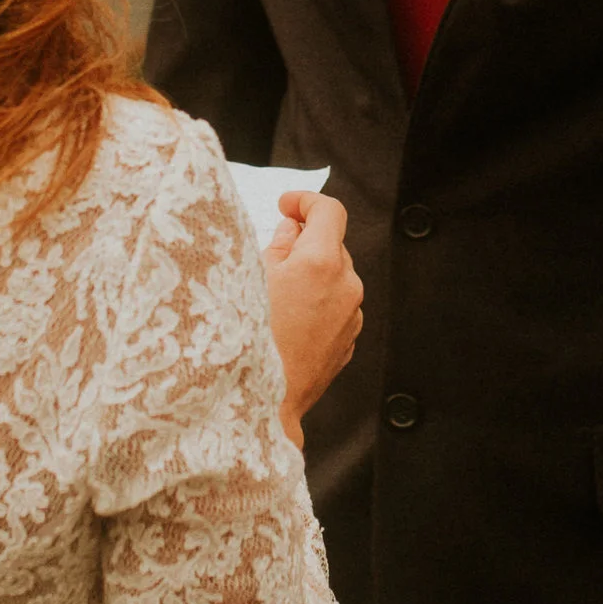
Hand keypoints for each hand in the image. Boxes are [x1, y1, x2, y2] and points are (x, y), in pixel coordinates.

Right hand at [264, 191, 362, 439]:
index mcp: (321, 262)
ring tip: (277, 300)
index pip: (329, 211)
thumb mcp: (252, 279)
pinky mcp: (350, 339)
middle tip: (271, 258)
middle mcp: (346, 285)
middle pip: (331, 245)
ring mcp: (352, 315)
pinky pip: (337, 307)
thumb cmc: (250, 340)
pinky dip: (318, 304)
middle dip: (305, 244)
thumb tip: (292, 230)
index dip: (306, 201)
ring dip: (312, 277)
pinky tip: (289, 323)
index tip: (287, 206)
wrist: (264, 402)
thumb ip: (278, 246)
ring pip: (335, 278)